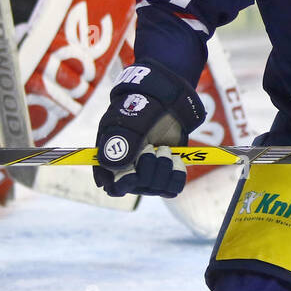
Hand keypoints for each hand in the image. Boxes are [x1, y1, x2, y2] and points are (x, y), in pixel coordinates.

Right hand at [94, 63, 205, 197]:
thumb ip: (122, 143)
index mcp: (113, 161)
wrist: (165, 103)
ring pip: (158, 188)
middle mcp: (130, 173)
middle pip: (140, 187)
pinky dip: (178, 173)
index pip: (114, 188)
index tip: (134, 175)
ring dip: (164, 166)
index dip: (124, 184)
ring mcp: (149, 176)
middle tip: (151, 146)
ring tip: (163, 148)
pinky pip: (174, 187)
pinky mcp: (167, 176)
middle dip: (149, 165)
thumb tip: (113, 166)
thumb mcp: (129, 123)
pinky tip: (176, 158)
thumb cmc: (140, 110)